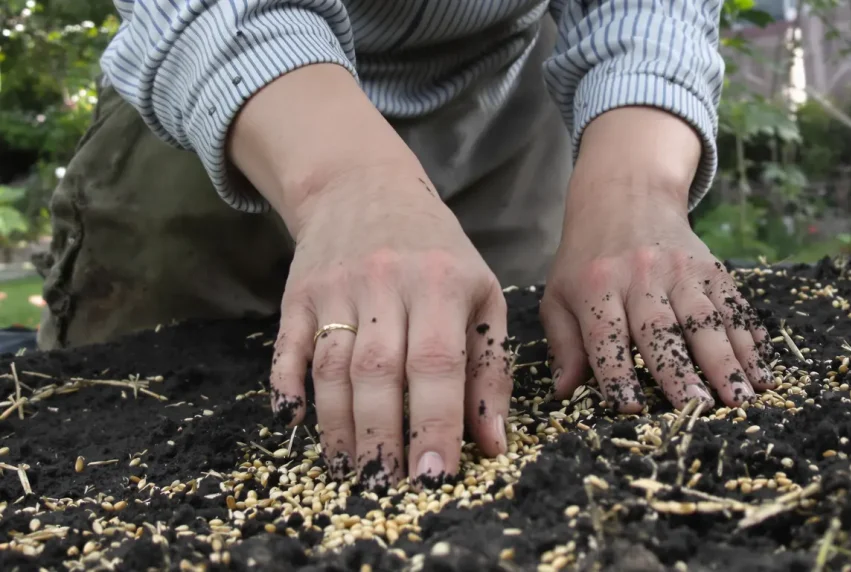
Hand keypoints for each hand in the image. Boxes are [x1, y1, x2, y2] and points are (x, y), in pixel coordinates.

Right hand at [269, 165, 511, 487]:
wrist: (364, 187)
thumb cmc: (438, 253)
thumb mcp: (481, 294)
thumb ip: (490, 368)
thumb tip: (493, 445)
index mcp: (441, 283)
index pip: (437, 363)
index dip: (434, 422)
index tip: (435, 477)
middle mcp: (385, 282)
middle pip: (377, 373)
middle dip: (381, 438)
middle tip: (387, 489)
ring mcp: (336, 287)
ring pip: (331, 368)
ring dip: (338, 427)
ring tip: (351, 472)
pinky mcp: (298, 293)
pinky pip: (287, 347)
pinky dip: (287, 386)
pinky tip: (294, 422)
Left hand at [540, 108, 774, 411]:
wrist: (626, 197)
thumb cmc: (586, 261)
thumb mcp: (559, 296)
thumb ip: (564, 344)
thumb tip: (563, 393)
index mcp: (597, 286)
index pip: (604, 335)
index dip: (617, 372)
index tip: (630, 408)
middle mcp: (641, 276)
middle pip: (662, 329)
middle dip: (681, 371)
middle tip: (698, 409)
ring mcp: (682, 271)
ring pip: (706, 319)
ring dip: (727, 361)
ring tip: (740, 399)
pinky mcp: (712, 269)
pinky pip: (734, 307)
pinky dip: (751, 341)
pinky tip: (762, 373)